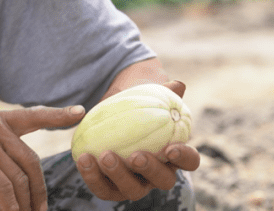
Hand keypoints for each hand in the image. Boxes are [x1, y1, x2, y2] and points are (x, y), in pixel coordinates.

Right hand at [0, 105, 84, 210]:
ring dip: (26, 203)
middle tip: (41, 209)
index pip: (33, 114)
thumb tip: (11, 172)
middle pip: (31, 161)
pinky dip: (11, 206)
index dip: (57, 114)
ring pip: (19, 178)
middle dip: (39, 189)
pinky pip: (4, 188)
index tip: (80, 112)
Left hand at [76, 81, 200, 200]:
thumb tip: (177, 85)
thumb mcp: (148, 97)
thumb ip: (163, 92)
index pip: (189, 161)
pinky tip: (84, 159)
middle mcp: (157, 174)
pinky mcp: (111, 188)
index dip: (184, 157)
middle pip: (163, 181)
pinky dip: (92, 176)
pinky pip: (103, 188)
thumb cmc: (136, 107)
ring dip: (118, 175)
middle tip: (135, 156)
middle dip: (150, 170)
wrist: (108, 116)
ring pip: (133, 190)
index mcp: (173, 154)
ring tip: (104, 155)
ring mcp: (136, 184)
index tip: (171, 148)